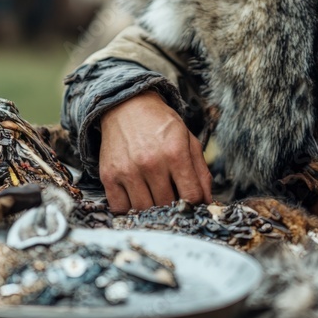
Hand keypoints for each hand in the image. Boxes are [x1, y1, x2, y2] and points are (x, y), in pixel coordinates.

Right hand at [98, 90, 211, 212]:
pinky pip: (120, 208)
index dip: (195, 202)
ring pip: (144, 210)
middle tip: (172, 197)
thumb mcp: (188, 140)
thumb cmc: (160, 124)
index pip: (191, 196)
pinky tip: (136, 196)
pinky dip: (129, 209)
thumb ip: (201, 172)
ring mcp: (127, 171)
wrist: (127, 107)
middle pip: (167, 206)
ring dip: (151, 209)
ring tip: (154, 196)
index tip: (191, 199)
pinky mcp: (109, 176)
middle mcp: (150, 163)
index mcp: (175, 153)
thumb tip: (208, 202)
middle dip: (173, 205)